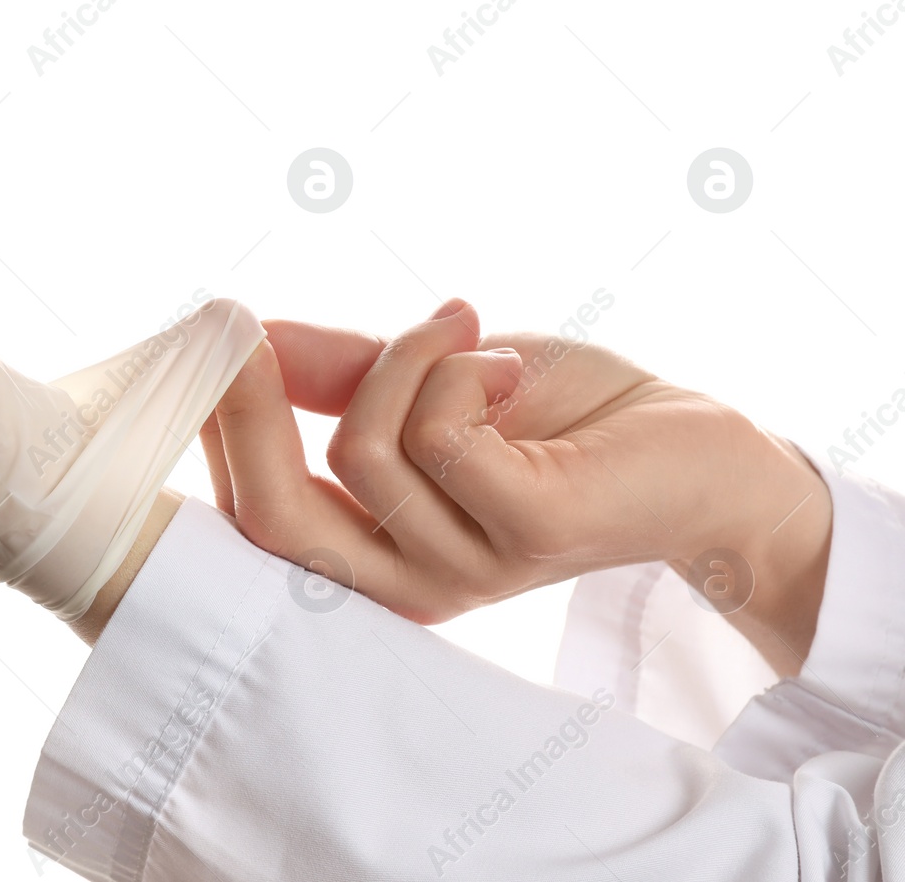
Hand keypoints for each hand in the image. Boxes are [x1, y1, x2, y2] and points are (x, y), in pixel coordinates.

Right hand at [200, 299, 829, 672]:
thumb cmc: (558, 420)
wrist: (694, 450)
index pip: (252, 518)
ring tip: (467, 331)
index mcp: (369, 553)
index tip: (209, 333)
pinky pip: (442, 433)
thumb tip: (238, 337)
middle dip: (246, 409)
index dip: (214, 428)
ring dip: (405, 357)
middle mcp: (405, 581)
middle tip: (243, 322)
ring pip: (365, 448)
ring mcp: (465, 568)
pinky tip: (507, 363)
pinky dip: (459, 366)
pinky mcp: (528, 534)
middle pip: (272, 517)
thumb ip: (335, 371)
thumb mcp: (425, 381)